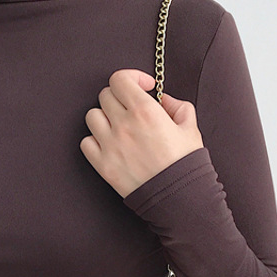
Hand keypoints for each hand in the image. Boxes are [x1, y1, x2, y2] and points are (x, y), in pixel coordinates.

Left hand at [80, 68, 203, 197]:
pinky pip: (86, 143)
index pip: (120, 79)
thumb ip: (177, 106)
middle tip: (132, 109)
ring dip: (104, 117)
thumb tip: (163, 100)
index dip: (131, 78)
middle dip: (120, 98)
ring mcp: (109, 145)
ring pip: (92, 116)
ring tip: (119, 126)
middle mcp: (123, 124)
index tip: (142, 88)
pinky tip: (110, 144)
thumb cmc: (185, 164)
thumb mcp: (190, 128)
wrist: (178, 199)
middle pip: (105, 95)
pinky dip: (94, 140)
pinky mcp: (102, 165)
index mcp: (145, 111)